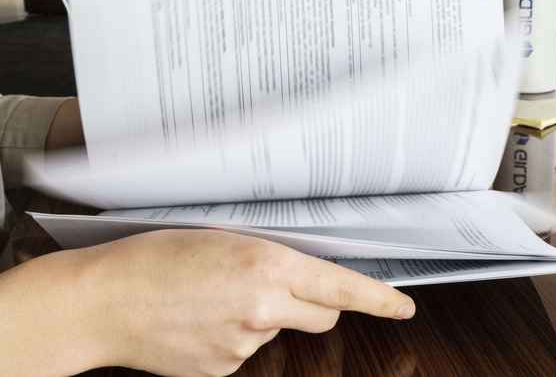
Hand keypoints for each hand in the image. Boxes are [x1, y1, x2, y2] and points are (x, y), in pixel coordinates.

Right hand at [83, 229, 415, 375]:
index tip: (402, 305)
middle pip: (321, 313)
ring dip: (263, 315)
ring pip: (278, 329)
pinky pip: (248, 348)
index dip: (377, 298)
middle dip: (312, 301)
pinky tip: (202, 320)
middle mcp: (263, 309)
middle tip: (275, 285)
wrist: (105, 301)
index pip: (340, 286)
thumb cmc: (156, 257)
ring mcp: (244, 346)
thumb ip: (269, 258)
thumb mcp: (222, 239)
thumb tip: (298, 274)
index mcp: (266, 266)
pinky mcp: (224, 370)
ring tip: (215, 297)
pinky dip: (235, 334)